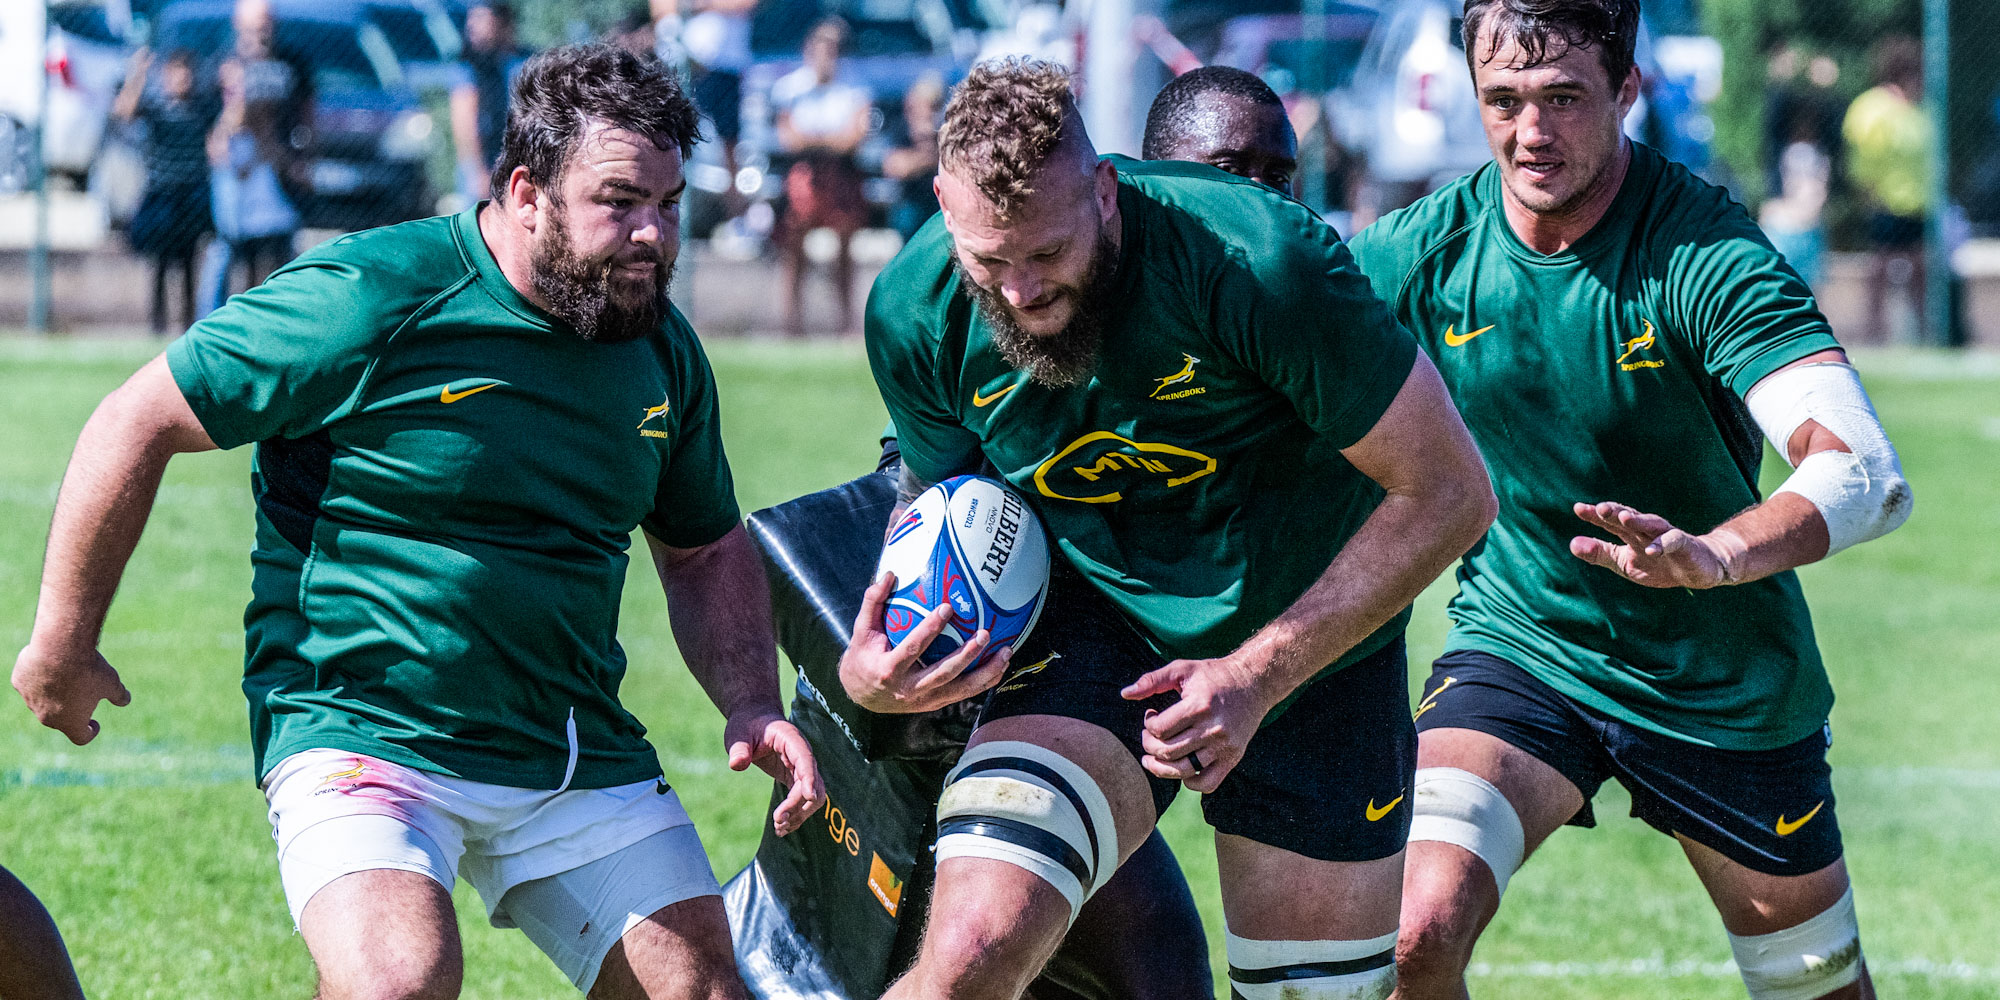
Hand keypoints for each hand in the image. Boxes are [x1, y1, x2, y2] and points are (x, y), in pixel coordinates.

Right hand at [13, 642, 131, 745]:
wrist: (60, 648)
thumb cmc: (88, 670)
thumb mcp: (111, 683)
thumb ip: (119, 695)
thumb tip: (125, 700)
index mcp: (71, 723)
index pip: (81, 738)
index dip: (90, 732)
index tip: (95, 723)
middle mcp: (47, 717)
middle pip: (60, 720)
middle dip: (71, 711)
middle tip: (83, 695)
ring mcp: (30, 701)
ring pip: (42, 702)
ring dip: (55, 693)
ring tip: (68, 674)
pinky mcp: (20, 683)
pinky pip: (30, 684)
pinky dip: (39, 678)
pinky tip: (50, 663)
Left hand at [724, 711, 825, 836]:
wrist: (754, 721)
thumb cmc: (746, 726)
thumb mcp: (738, 734)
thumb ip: (739, 749)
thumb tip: (737, 764)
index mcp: (791, 739)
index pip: (805, 759)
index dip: (810, 777)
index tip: (809, 796)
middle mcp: (802, 755)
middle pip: (812, 783)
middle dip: (799, 804)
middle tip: (778, 820)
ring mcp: (802, 768)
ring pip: (813, 795)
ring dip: (801, 814)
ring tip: (779, 828)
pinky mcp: (796, 778)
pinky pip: (804, 799)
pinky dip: (796, 814)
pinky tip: (782, 828)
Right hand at [838, 571, 1011, 714]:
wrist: (862, 695)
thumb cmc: (864, 657)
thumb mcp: (862, 631)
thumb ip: (873, 602)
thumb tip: (888, 573)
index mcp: (890, 669)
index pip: (913, 648)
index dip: (930, 629)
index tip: (947, 607)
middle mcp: (910, 688)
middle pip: (944, 673)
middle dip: (967, 655)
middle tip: (985, 633)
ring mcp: (926, 699)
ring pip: (961, 689)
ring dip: (986, 672)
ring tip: (1006, 652)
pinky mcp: (937, 704)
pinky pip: (965, 693)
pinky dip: (985, 681)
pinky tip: (1001, 665)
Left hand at [1121, 655, 1275, 793]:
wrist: (1254, 682)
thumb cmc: (1213, 675)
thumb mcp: (1182, 669)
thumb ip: (1152, 680)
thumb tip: (1124, 694)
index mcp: (1199, 706)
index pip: (1160, 729)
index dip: (1148, 725)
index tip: (1151, 716)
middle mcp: (1213, 729)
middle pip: (1168, 752)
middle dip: (1149, 746)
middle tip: (1149, 736)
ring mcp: (1224, 746)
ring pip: (1183, 771)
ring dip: (1160, 768)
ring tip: (1152, 758)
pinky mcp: (1233, 758)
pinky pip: (1207, 783)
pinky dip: (1189, 782)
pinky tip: (1181, 768)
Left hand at [1568, 501, 1735, 588]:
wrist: (1699, 569)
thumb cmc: (1658, 564)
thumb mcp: (1623, 562)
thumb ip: (1599, 553)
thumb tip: (1571, 544)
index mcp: (1631, 533)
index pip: (1610, 522)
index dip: (1595, 515)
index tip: (1578, 508)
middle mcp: (1647, 530)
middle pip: (1630, 518)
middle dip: (1616, 512)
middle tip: (1600, 508)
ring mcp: (1667, 536)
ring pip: (1651, 525)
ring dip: (1639, 520)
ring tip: (1624, 518)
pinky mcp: (1685, 546)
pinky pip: (1673, 542)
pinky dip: (1662, 545)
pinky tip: (1651, 550)